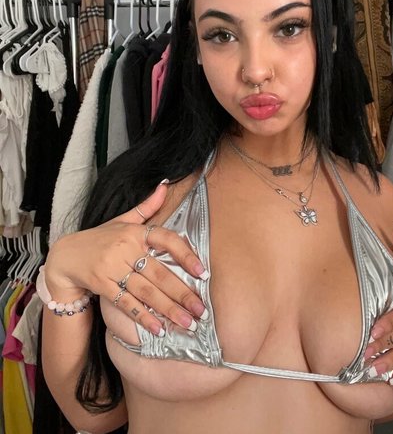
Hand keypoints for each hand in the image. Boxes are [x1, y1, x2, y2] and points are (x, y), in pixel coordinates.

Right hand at [45, 181, 208, 335]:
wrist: (66, 256)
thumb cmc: (101, 238)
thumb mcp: (123, 219)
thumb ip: (147, 206)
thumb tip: (166, 184)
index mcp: (135, 231)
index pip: (167, 240)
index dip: (187, 255)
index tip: (203, 273)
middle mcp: (125, 248)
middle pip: (160, 274)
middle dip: (183, 294)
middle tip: (201, 311)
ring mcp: (112, 268)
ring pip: (146, 292)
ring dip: (168, 309)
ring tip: (187, 323)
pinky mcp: (101, 285)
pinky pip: (126, 303)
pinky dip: (143, 317)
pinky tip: (158, 329)